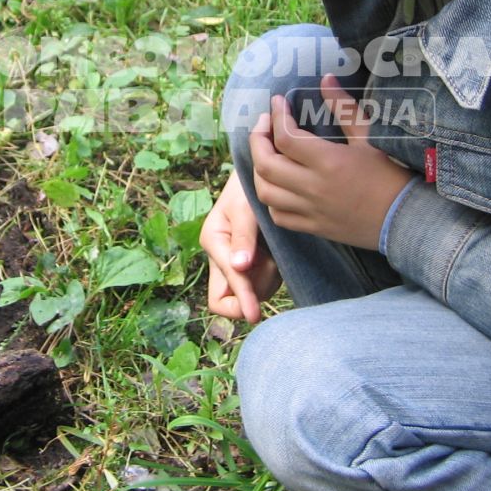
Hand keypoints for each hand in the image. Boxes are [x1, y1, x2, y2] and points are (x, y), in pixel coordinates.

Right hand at [200, 169, 281, 324]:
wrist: (263, 175)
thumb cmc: (249, 187)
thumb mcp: (245, 208)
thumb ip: (243, 237)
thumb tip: (239, 266)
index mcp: (213, 243)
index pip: (222, 290)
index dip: (240, 301)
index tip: (254, 314)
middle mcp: (224, 257)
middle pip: (230, 299)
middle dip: (250, 294)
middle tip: (269, 269)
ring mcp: (240, 262)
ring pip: (253, 291)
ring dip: (266, 278)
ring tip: (273, 250)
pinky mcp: (256, 262)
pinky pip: (266, 282)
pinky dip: (273, 272)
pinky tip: (276, 251)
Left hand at [248, 75, 416, 252]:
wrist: (407, 218)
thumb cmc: (392, 174)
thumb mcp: (370, 137)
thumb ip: (344, 107)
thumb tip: (326, 78)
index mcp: (329, 162)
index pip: (286, 137)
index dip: (276, 116)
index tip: (277, 102)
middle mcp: (314, 187)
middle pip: (266, 164)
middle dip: (258, 140)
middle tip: (264, 124)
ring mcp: (311, 210)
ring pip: (265, 192)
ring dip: (259, 170)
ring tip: (266, 153)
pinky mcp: (313, 227)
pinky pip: (278, 216)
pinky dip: (270, 199)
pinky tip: (277, 184)